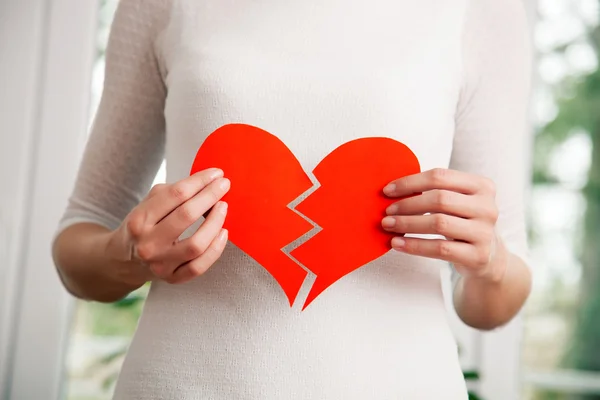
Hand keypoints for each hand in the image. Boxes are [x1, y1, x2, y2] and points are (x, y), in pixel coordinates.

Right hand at [106, 168, 230, 284]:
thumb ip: (173, 193)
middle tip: (224, 185)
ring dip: (215, 223)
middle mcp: (148, 243)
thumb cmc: (143, 225)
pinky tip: (222, 233)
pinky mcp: (171, 279)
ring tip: (223, 207)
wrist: (123, 259)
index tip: (216, 173)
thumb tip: (208, 182)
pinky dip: (215, 250)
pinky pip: (199, 267)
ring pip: (196, 244)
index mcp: (140, 219)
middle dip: (210, 196)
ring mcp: (160, 264)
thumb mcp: (147, 204)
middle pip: (187, 216)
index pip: (176, 194)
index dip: (200, 181)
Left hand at [381, 168, 507, 282]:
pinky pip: (440, 249)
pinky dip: (414, 245)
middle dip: (408, 204)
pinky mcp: (478, 256)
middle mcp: (487, 207)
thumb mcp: (457, 202)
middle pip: (440, 199)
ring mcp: (485, 232)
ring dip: (408, 224)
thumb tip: (392, 189)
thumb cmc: (463, 222)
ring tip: (388, 225)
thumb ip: (434, 191)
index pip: (440, 177)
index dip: (410, 182)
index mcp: (482, 186)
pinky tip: (397, 243)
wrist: (489, 257)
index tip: (387, 191)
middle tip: (387, 211)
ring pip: (439, 223)